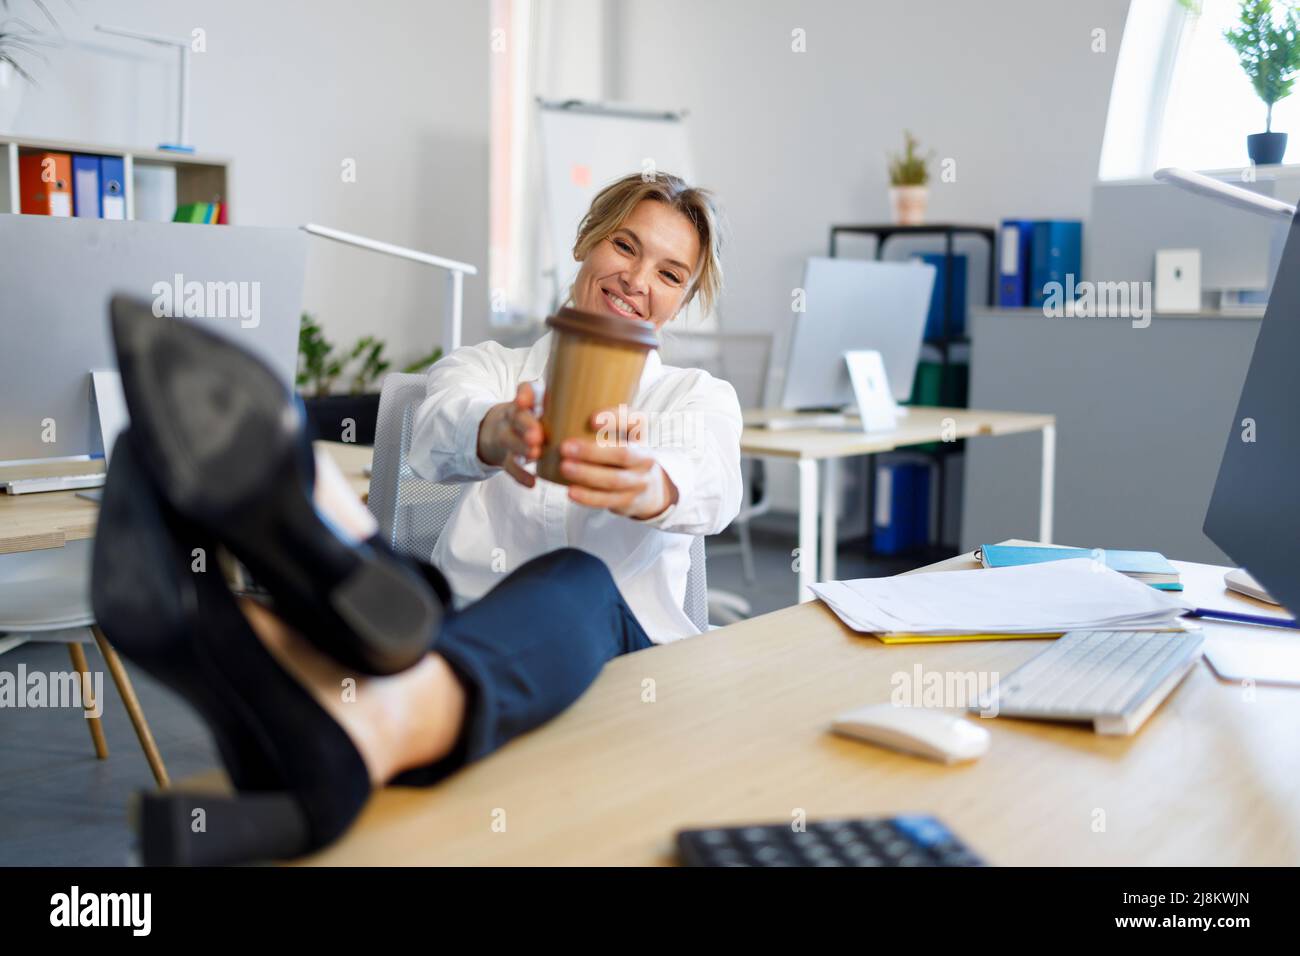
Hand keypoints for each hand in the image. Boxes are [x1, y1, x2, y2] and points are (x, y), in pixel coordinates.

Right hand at [477, 382, 541, 487]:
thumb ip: (549, 401)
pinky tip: (532, 483)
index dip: (524, 394)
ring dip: (522, 448)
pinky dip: (521, 475)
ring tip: (535, 454)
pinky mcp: (505, 457)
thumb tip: (592, 399)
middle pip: (517, 418)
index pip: (524, 391)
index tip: (524, 400)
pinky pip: (511, 467)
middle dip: (527, 425)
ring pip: (511, 441)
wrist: (490, 430)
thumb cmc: (524, 417)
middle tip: (536, 435)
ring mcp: (505, 437)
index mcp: (522, 402)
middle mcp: (512, 418)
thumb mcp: (532, 405)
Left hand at [558, 407, 677, 519]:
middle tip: (564, 447)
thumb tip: (550, 402)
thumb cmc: (619, 451)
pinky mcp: (630, 501)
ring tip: (564, 467)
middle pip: (623, 453)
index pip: (635, 421)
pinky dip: (589, 497)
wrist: (647, 489)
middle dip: (592, 451)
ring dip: (587, 474)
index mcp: (640, 434)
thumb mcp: (618, 434)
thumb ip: (594, 421)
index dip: (614, 419)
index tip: (590, 419)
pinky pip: (608, 500)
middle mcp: (645, 456)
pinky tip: (570, 491)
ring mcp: (639, 481)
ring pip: (614, 479)